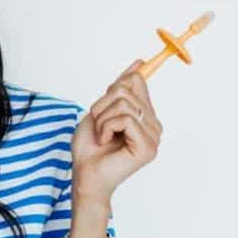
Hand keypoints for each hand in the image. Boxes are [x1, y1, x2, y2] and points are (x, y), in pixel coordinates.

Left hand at [71, 59, 162, 199]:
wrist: (84, 175)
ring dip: (102, 118)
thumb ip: (119, 89)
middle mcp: (153, 125)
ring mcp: (153, 136)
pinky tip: (106, 142)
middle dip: (102, 105)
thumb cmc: (89, 147)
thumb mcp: (101, 110)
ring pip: (124, 104)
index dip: (119, 82)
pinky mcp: (148, 147)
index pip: (137, 81)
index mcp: (144, 116)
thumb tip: (139, 62)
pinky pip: (125, 119)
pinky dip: (106, 128)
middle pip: (127, 89)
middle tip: (98, 125)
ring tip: (102, 136)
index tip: (110, 89)